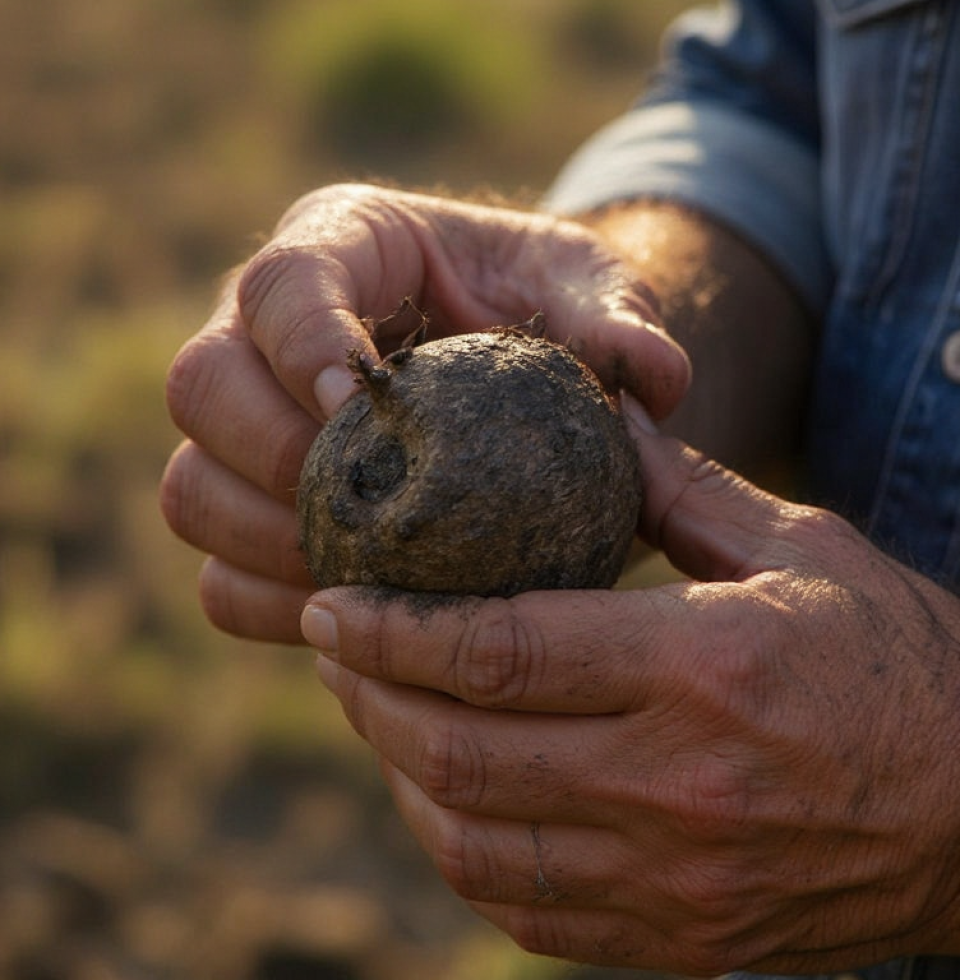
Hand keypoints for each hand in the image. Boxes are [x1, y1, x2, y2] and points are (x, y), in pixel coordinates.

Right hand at [160, 183, 689, 641]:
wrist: (517, 378)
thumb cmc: (548, 313)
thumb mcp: (594, 294)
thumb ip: (621, 322)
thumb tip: (652, 378)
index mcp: (336, 252)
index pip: (280, 284)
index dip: (302, 342)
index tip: (360, 401)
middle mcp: (263, 338)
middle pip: (202, 384)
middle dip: (269, 454)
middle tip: (363, 506)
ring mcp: (247, 429)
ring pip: (192, 486)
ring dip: (261, 543)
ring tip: (355, 578)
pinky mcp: (253, 514)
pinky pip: (217, 575)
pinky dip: (268, 605)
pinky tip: (350, 621)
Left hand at [303, 395, 959, 973]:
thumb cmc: (894, 657)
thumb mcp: (801, 547)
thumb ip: (682, 487)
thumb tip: (598, 414)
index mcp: (704, 668)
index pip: (499, 653)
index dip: (391, 629)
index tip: (331, 600)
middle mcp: (677, 784)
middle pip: (462, 749)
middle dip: (368, 694)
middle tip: (331, 642)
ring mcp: (675, 878)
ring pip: (473, 839)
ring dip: (397, 772)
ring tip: (371, 709)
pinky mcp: (679, 935)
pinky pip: (525, 906)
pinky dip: (457, 845)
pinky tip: (440, 791)